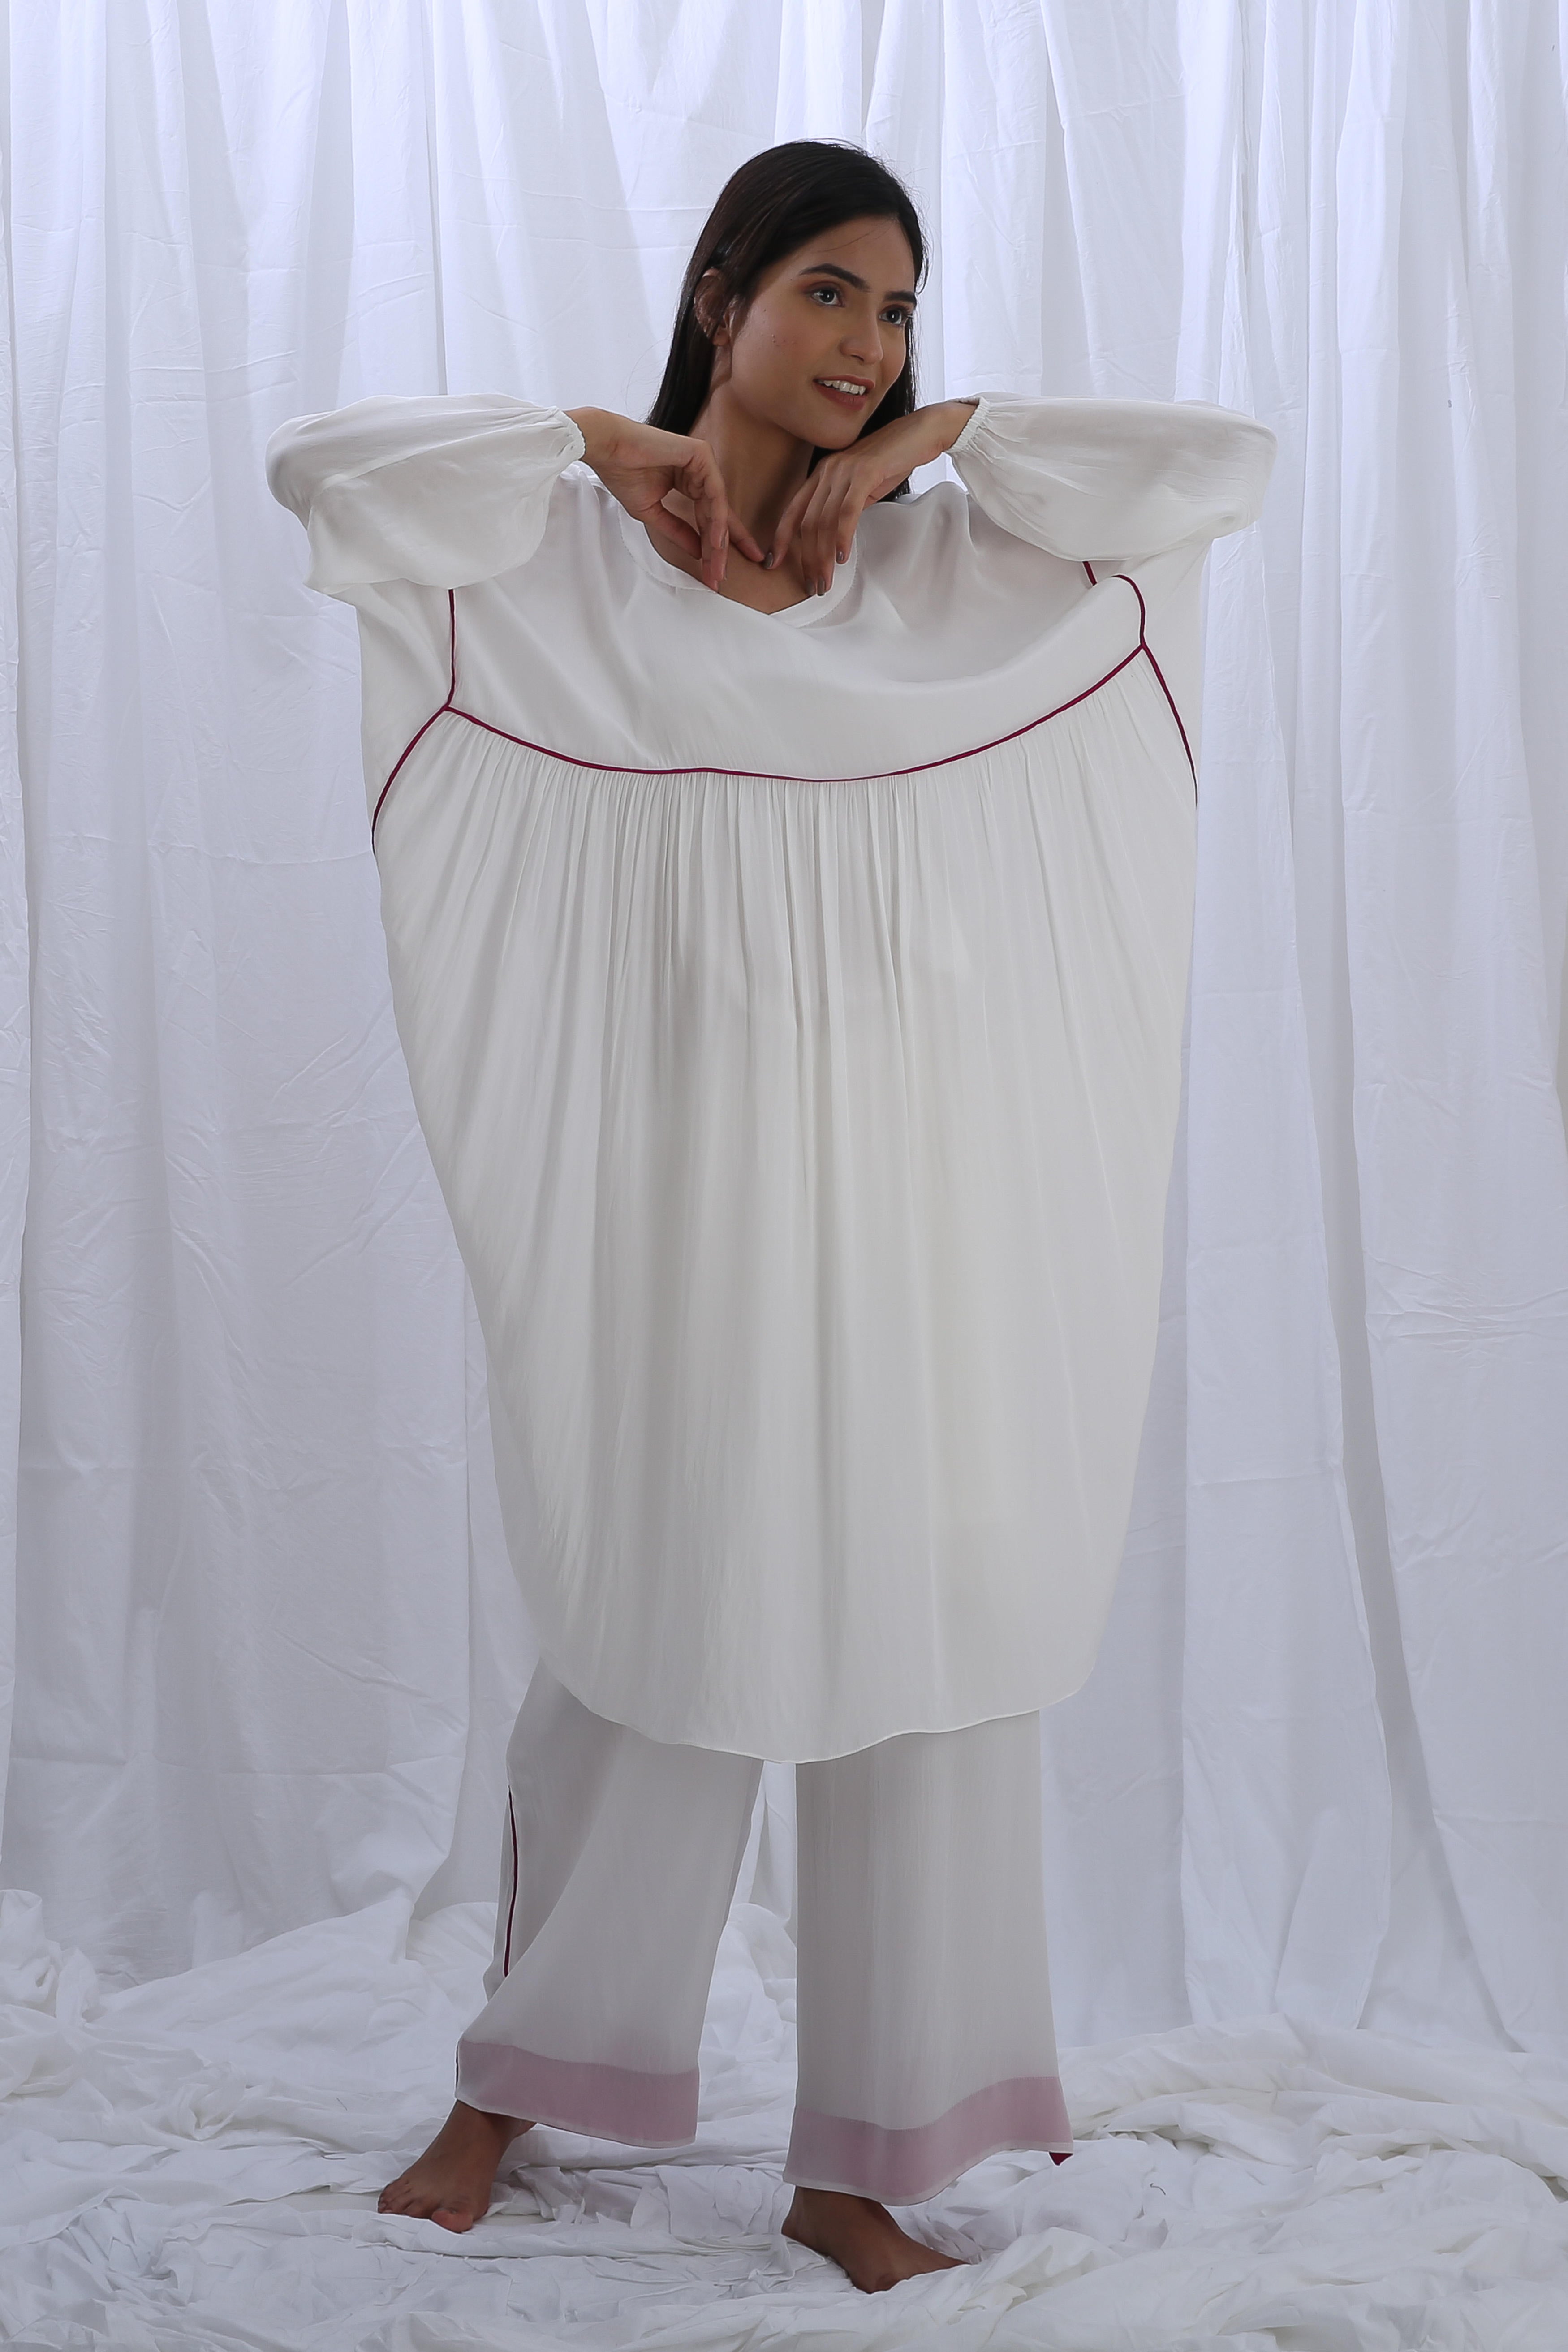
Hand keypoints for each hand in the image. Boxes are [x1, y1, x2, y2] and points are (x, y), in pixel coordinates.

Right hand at [566, 409, 764, 589]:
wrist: (607, 449)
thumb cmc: (623, 473)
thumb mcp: (653, 513)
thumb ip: (678, 531)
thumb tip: (698, 552)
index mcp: (689, 481)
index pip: (708, 517)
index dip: (714, 546)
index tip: (718, 574)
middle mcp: (699, 472)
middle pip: (718, 516)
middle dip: (720, 550)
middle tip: (721, 578)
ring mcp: (702, 461)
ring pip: (718, 508)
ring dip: (718, 541)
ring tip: (717, 568)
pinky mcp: (701, 454)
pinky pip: (714, 494)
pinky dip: (716, 519)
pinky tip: (715, 543)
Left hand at [767, 400, 978, 592]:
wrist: (920, 432)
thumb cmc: (892, 460)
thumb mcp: (859, 485)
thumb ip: (843, 506)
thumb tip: (834, 536)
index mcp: (822, 474)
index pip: (793, 511)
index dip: (780, 539)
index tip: (774, 564)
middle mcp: (827, 471)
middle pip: (807, 523)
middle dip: (807, 560)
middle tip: (813, 587)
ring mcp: (844, 470)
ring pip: (825, 521)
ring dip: (823, 557)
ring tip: (826, 582)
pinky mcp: (864, 472)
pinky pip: (847, 511)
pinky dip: (842, 537)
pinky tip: (842, 557)